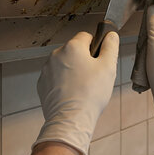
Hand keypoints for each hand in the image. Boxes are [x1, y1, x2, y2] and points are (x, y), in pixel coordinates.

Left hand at [33, 31, 118, 154]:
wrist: (71, 119)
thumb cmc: (90, 94)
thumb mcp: (108, 67)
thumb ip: (111, 46)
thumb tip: (111, 35)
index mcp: (72, 47)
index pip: (86, 35)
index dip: (95, 46)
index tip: (99, 60)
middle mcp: (56, 54)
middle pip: (74, 50)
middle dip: (83, 59)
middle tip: (93, 76)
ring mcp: (46, 70)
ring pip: (64, 64)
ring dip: (72, 70)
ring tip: (82, 87)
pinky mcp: (42, 84)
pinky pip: (55, 77)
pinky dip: (63, 82)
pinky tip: (72, 93)